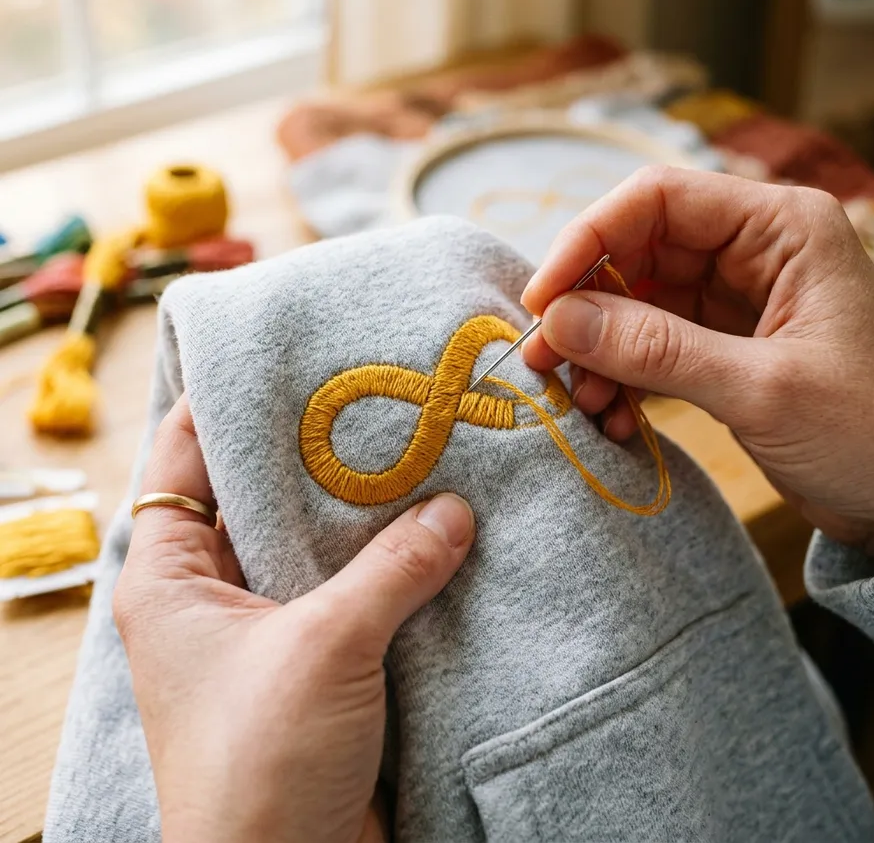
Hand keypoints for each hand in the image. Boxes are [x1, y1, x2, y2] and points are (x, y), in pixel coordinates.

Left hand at [114, 396, 475, 842]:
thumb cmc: (262, 764)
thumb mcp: (324, 647)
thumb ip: (393, 568)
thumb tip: (454, 509)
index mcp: (170, 578)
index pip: (184, 460)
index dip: (225, 404)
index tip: (282, 358)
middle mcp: (212, 595)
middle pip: (258, 495)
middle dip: (312, 452)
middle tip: (371, 396)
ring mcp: (266, 628)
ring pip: (311, 543)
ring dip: (359, 510)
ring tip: (414, 448)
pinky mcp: (315, 661)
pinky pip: (349, 589)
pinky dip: (384, 561)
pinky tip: (433, 526)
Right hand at [522, 167, 873, 557]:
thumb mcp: (762, 388)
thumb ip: (656, 350)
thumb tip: (558, 321)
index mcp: (779, 228)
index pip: (657, 200)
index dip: (588, 240)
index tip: (543, 299)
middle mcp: (751, 252)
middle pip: (636, 252)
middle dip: (586, 307)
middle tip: (544, 360)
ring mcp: (733, 302)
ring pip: (634, 304)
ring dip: (599, 351)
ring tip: (583, 403)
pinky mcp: (721, 349)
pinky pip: (649, 348)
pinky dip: (623, 379)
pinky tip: (615, 418)